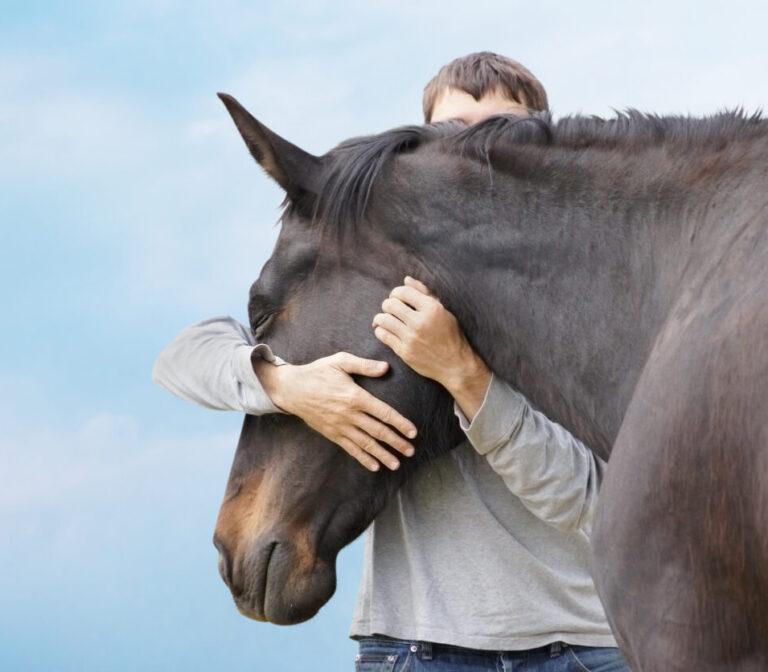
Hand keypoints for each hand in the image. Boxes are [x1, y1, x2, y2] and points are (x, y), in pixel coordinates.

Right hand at [253, 352, 416, 471]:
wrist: (292, 389)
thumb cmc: (318, 372)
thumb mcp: (340, 361)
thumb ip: (364, 365)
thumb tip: (386, 368)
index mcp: (355, 396)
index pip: (383, 412)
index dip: (400, 423)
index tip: (413, 432)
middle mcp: (349, 415)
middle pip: (377, 431)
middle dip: (396, 442)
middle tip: (411, 451)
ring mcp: (340, 426)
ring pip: (365, 444)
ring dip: (382, 455)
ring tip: (396, 464)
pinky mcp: (332, 434)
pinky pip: (350, 448)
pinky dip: (363, 458)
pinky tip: (374, 466)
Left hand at [372, 276, 490, 420]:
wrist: (455, 364)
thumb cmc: (451, 335)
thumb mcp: (443, 311)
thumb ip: (425, 293)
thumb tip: (406, 280)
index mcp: (432, 308)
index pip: (403, 292)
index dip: (396, 292)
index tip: (397, 297)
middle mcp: (420, 322)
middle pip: (390, 304)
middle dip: (388, 304)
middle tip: (391, 309)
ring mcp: (411, 338)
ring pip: (383, 320)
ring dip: (381, 318)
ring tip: (385, 320)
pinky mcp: (404, 352)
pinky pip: (383, 336)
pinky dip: (380, 331)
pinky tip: (386, 331)